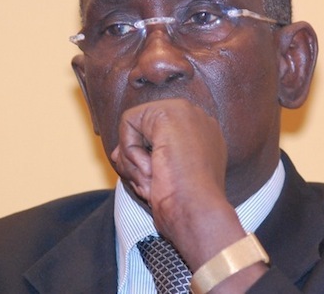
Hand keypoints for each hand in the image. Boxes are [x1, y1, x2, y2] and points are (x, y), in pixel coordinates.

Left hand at [112, 98, 268, 289]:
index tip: (152, 182)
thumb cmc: (184, 206)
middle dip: (136, 157)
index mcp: (206, 137)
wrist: (196, 212)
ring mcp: (185, 112)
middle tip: (150, 182)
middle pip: (146, 129)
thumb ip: (146, 161)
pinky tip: (150, 168)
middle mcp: (199, 119)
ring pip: (135, 125)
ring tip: (154, 179)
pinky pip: (128, 122)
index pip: (161, 137)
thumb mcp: (165, 181)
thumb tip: (117, 152)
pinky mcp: (167, 113)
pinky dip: (129, 150)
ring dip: (134, 160)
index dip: (146, 157)